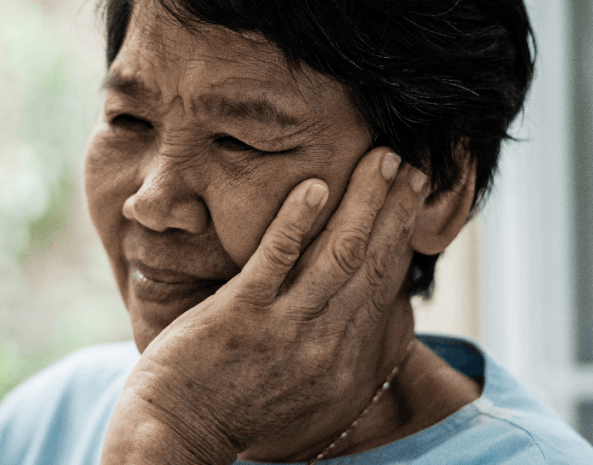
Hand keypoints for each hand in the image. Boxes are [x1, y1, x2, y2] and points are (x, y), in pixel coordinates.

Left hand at [100, 147, 427, 464]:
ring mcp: (284, 328)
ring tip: (382, 158)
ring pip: (338, 255)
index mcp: (345, 363)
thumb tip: (369, 315)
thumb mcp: (309, 398)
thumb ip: (340, 354)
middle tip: (414, 163)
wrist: (179, 433)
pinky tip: (313, 187)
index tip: (414, 199)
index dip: (401, 238)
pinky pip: (276, 261)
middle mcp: (326, 345)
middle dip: (396, 209)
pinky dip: (295, 221)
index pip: (383, 286)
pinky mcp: (240, 315)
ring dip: (364, 202)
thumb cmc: (236, 412)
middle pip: (372, 263)